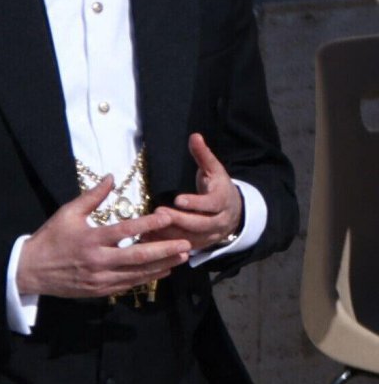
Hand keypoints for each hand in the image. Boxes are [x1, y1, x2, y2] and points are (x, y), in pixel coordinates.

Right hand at [17, 175, 191, 300]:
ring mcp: (100, 279)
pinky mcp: (100, 290)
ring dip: (162, 265)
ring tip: (182, 257)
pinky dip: (147, 278)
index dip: (148, 225)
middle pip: (138, 256)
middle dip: (165, 251)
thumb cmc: (50, 238)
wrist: (31, 270)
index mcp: (91, 239)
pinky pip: (128, 284)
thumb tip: (111, 177)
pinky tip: (162, 271)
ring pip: (137, 273)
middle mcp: (98, 261)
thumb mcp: (67, 213)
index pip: (125, 231)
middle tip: (187, 244)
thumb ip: (91, 197)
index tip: (167, 218)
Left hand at [153, 135, 243, 252]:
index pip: (211, 204)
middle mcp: (219, 221)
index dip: (195, 203)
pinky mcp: (200, 246)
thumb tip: (194, 136)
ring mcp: (210, 236)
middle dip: (179, 220)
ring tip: (150, 226)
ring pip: (190, 238)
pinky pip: (183, 248)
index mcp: (223, 201)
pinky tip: (150, 239)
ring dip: (170, 234)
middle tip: (158, 212)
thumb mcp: (214, 169)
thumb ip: (203, 155)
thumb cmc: (218, 187)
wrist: (234, 212)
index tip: (178, 199)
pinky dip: (167, 244)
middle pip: (200, 224)